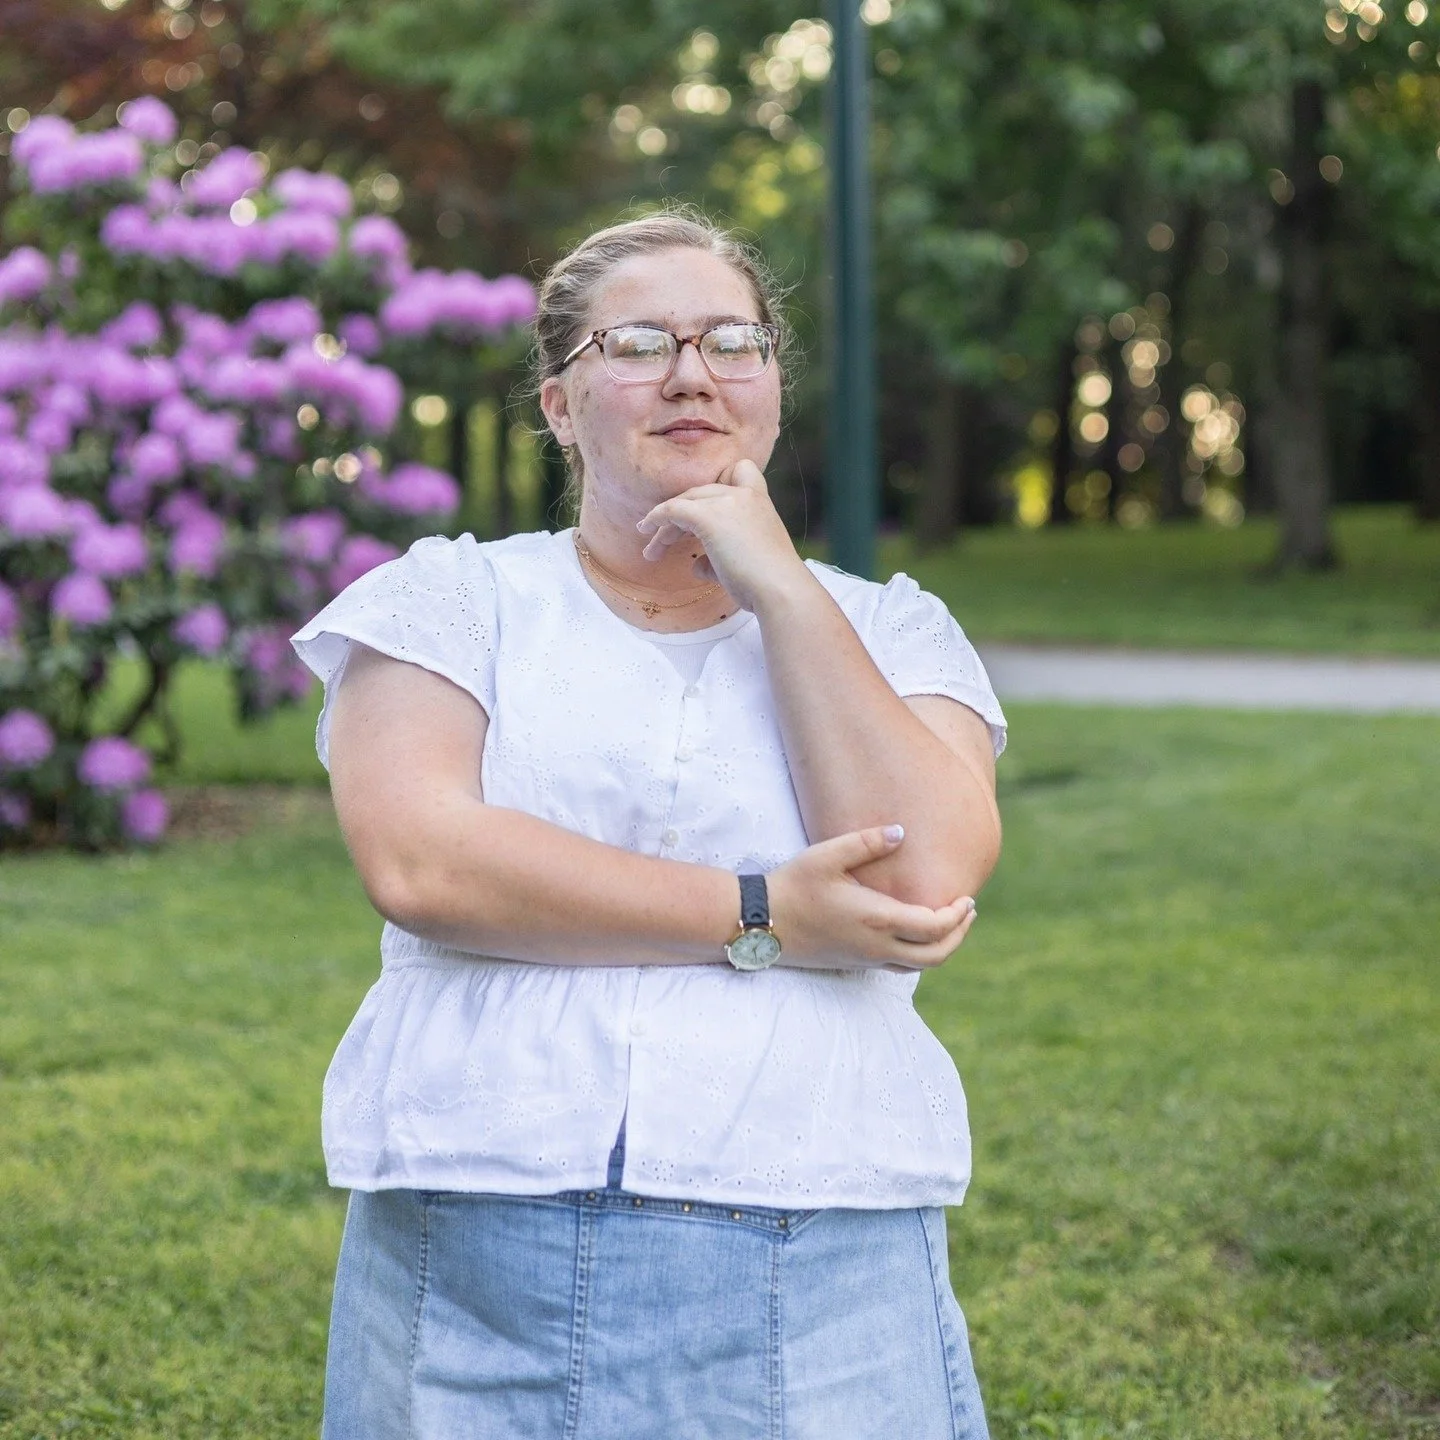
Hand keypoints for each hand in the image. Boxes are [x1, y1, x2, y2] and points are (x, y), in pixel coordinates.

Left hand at [636, 459, 810, 613]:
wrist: (780, 589)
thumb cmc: (768, 584)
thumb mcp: (745, 564)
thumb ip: (718, 560)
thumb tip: (696, 566)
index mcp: (761, 501)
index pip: (742, 470)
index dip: (721, 482)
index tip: (705, 504)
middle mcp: (745, 495)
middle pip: (702, 493)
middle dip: (682, 515)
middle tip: (665, 540)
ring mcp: (728, 502)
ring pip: (686, 503)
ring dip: (666, 526)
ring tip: (651, 550)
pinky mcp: (709, 516)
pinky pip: (673, 509)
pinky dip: (657, 518)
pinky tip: (646, 530)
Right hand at [766, 825, 976, 971]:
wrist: (761, 923)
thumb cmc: (794, 886)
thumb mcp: (828, 855)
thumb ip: (867, 842)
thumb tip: (902, 833)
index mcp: (877, 920)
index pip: (935, 928)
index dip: (957, 916)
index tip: (967, 898)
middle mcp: (877, 946)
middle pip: (936, 955)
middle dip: (958, 935)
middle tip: (967, 912)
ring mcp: (866, 959)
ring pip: (919, 966)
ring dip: (942, 947)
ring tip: (950, 923)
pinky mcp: (855, 963)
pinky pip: (900, 967)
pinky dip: (919, 953)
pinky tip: (915, 933)